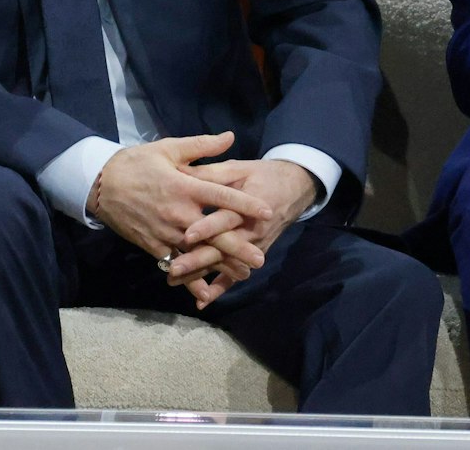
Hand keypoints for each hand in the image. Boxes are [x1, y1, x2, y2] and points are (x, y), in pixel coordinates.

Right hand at [88, 132, 272, 273]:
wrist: (101, 185)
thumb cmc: (137, 163)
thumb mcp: (168, 149)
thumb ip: (201, 146)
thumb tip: (230, 137)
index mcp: (184, 186)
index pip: (221, 195)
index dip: (245, 204)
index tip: (266, 212)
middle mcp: (177, 213)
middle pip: (213, 233)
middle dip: (238, 247)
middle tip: (260, 258)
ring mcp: (165, 232)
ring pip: (197, 252)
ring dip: (220, 265)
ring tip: (243, 274)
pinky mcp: (153, 245)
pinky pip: (175, 264)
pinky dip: (190, 278)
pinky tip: (205, 292)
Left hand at [169, 159, 317, 307]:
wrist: (295, 189)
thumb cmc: (263, 175)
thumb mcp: (239, 168)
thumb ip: (212, 173)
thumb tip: (182, 171)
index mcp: (249, 205)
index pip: (226, 218)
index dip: (208, 227)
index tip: (187, 235)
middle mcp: (252, 230)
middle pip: (223, 248)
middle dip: (198, 259)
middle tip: (174, 268)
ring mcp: (254, 246)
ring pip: (224, 264)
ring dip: (201, 274)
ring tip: (175, 280)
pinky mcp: (253, 254)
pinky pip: (235, 274)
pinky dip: (219, 288)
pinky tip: (201, 300)